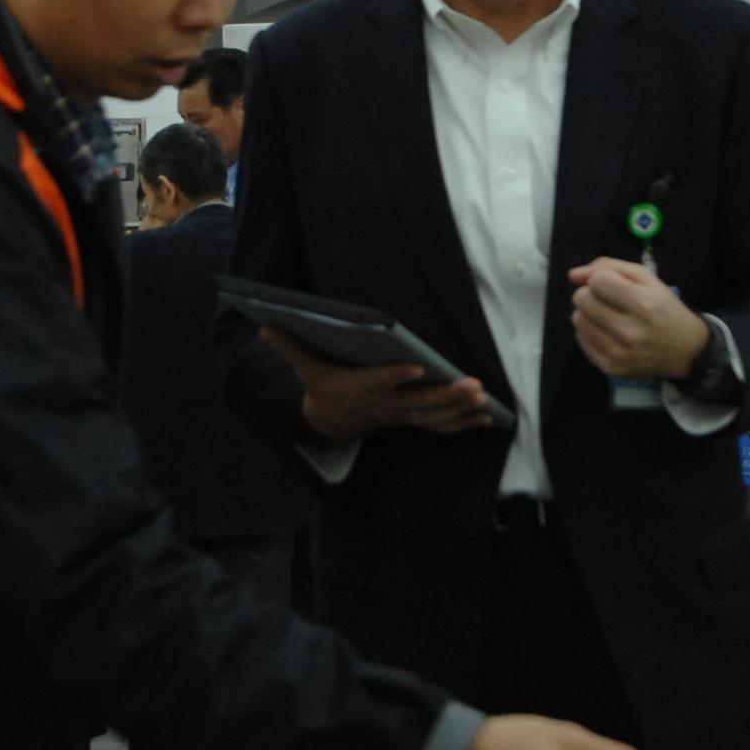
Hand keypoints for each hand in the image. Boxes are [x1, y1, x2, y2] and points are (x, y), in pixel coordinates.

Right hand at [262, 329, 494, 442]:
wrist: (328, 424)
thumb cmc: (320, 387)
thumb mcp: (303, 367)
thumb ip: (288, 345)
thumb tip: (262, 323)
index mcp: (357, 389)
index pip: (378, 382)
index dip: (397, 376)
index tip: (418, 367)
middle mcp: (382, 406)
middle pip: (416, 403)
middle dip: (445, 396)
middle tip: (471, 386)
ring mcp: (399, 415)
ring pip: (432, 417)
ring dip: (460, 410)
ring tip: (483, 400)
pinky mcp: (410, 419)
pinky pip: (439, 426)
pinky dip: (463, 423)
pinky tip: (487, 417)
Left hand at [567, 258, 710, 381]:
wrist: (686, 351)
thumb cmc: (664, 308)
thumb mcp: (647, 278)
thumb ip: (609, 267)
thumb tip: (573, 275)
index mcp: (643, 304)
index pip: (597, 281)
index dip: (600, 278)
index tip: (612, 285)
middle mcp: (629, 331)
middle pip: (582, 300)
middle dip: (591, 294)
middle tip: (608, 301)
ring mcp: (619, 353)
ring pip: (578, 320)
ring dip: (588, 314)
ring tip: (607, 316)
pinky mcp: (611, 368)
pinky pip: (581, 341)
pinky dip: (590, 332)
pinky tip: (607, 332)